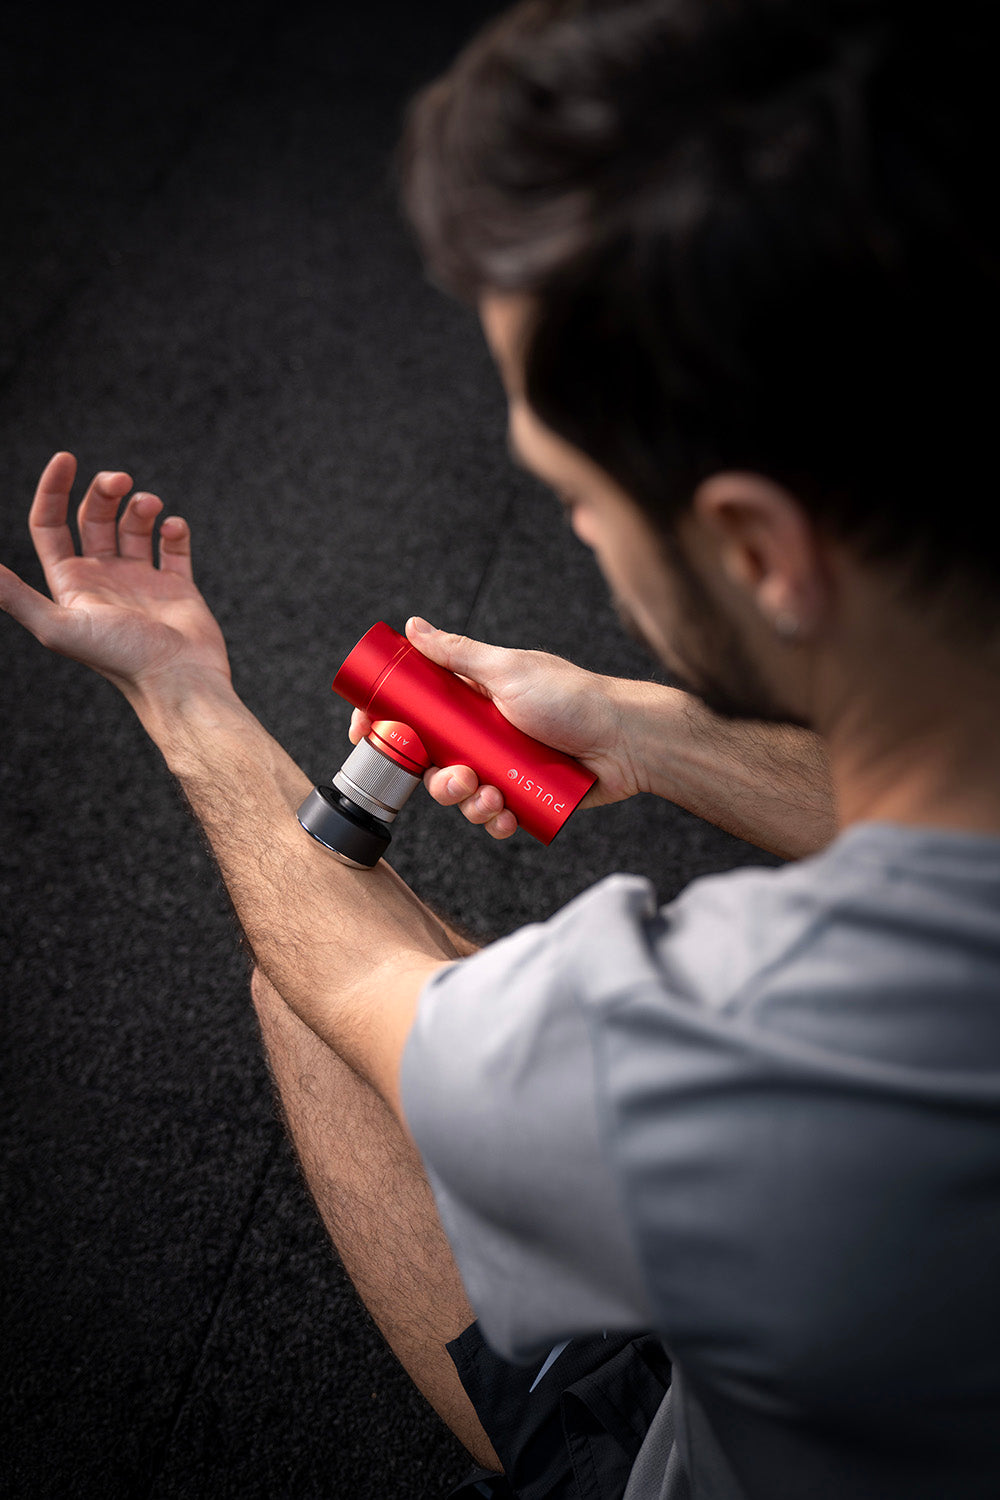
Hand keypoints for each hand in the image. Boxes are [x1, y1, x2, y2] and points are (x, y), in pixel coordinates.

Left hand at [0, 452, 230, 703]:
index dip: (53, 490)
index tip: (66, 459)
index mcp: (72, 584)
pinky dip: (175, 529)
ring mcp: (142, 582)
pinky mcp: (178, 588)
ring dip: (141, 506)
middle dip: (104, 491)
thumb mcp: (58, 625)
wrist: (177, 681)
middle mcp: (104, 579)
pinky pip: (174, 547)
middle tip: (120, 481)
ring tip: (152, 506)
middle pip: (94, 518)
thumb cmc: (120, 657)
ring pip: (135, 526)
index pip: (51, 526)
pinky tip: (174, 528)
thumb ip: (14, 597)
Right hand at [349, 617, 644, 838]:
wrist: (629, 741)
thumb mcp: (508, 670)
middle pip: (435, 762)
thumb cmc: (573, 697)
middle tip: (457, 777)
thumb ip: (458, 654)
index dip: (389, 726)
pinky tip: (507, 815)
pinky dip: (495, 821)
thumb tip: (413, 627)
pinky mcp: (527, 796)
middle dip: (436, 778)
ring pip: (462, 794)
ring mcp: (505, 765)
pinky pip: (495, 817)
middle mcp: (485, 733)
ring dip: (467, 803)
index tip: (366, 736)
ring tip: (491, 797)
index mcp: (474, 699)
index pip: (417, 711)